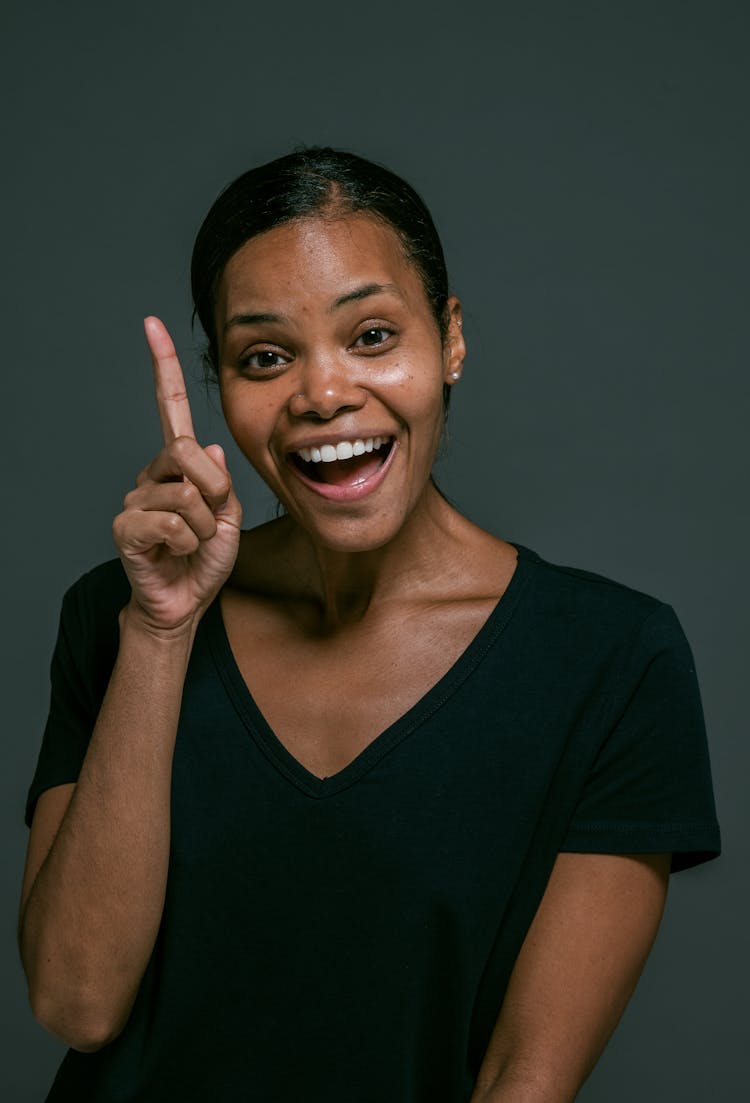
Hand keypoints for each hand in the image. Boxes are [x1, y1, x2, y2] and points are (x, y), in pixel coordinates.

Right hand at [112, 316, 241, 633]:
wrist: (187, 601)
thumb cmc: (206, 558)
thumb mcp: (228, 515)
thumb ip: (221, 482)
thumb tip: (207, 446)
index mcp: (180, 464)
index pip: (171, 408)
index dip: (163, 367)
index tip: (152, 325)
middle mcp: (152, 472)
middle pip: (188, 452)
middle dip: (214, 489)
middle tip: (211, 519)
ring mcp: (136, 498)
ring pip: (185, 494)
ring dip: (204, 526)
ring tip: (192, 543)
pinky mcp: (125, 526)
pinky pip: (170, 521)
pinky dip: (187, 541)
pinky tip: (177, 552)